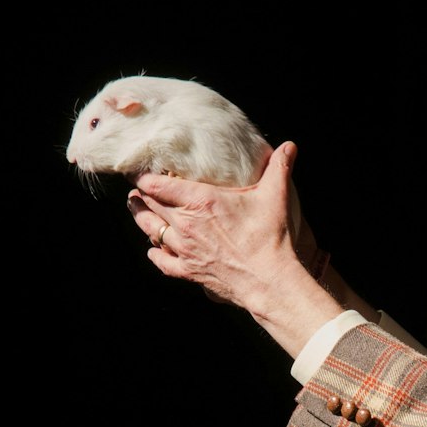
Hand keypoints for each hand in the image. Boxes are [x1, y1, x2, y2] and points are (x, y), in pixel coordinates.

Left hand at [126, 141, 333, 357]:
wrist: (268, 280)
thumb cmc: (269, 237)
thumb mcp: (275, 197)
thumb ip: (279, 168)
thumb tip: (290, 146)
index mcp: (199, 201)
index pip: (156, 185)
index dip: (143, 176)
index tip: (138, 171)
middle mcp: (185, 223)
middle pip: (150, 205)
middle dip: (140, 194)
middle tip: (136, 188)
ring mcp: (185, 248)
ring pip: (151, 230)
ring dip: (141, 218)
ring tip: (136, 208)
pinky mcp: (189, 270)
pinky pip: (163, 262)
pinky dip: (155, 254)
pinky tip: (153, 250)